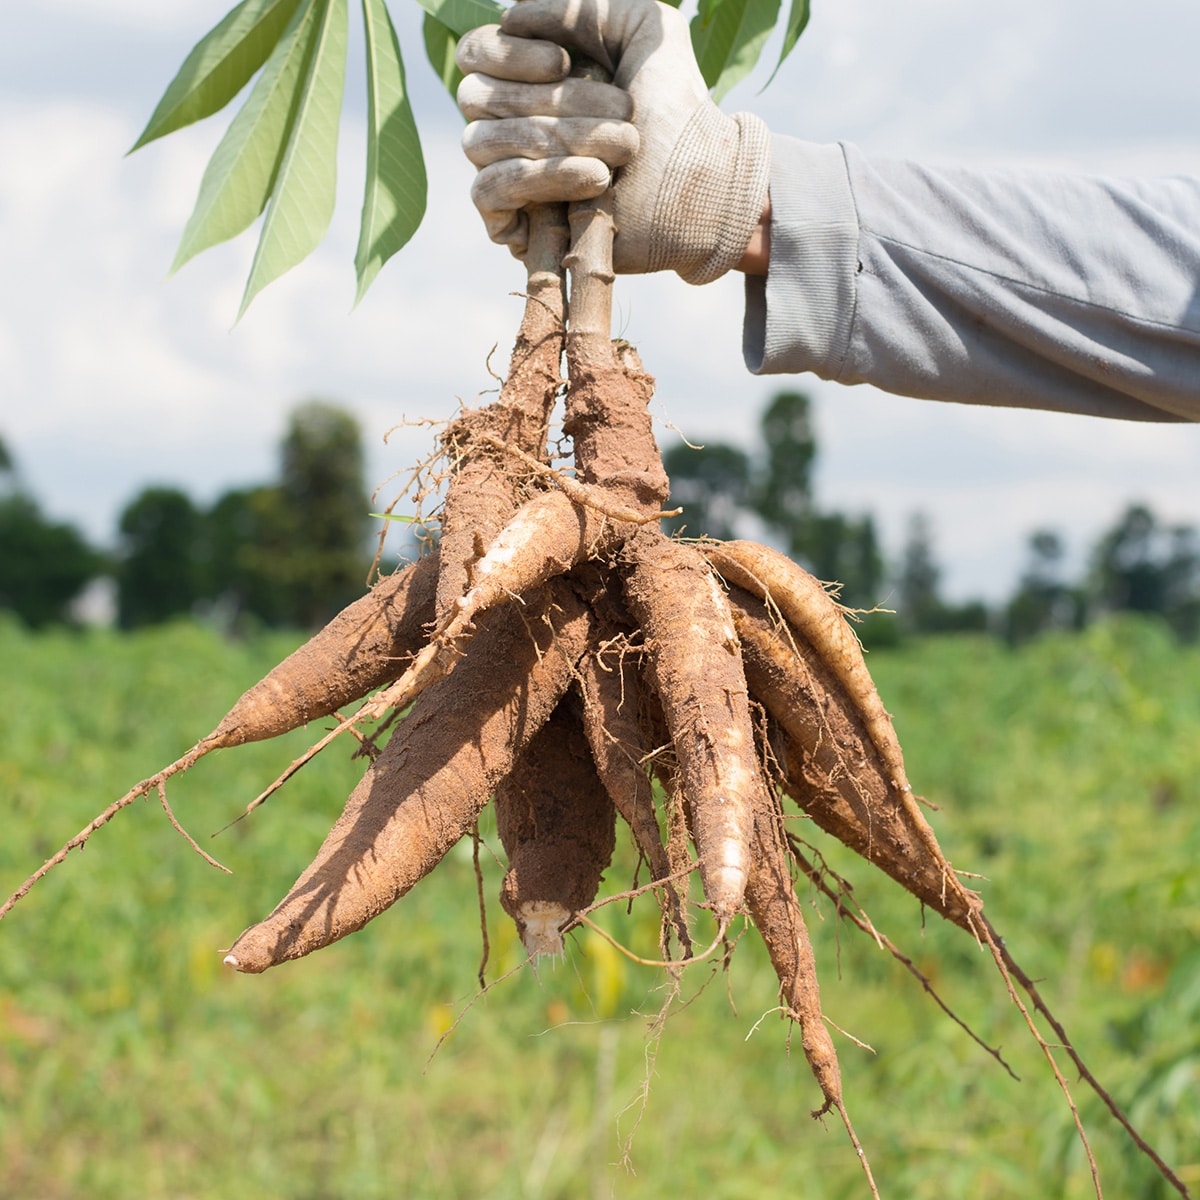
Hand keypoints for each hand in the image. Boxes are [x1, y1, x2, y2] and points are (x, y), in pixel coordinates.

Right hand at [456, 0, 770, 283]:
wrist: (702, 187)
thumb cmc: (678, 112)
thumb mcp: (644, 29)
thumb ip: (584, 4)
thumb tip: (511, 15)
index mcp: (529, 81)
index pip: (475, 55)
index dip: (506, 53)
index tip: (564, 63)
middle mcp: (509, 126)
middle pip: (477, 97)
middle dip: (555, 100)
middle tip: (624, 113)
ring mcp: (509, 179)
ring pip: (482, 142)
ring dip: (560, 138)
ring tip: (624, 148)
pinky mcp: (515, 226)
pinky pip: (488, 190)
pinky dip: (540, 178)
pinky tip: (594, 179)